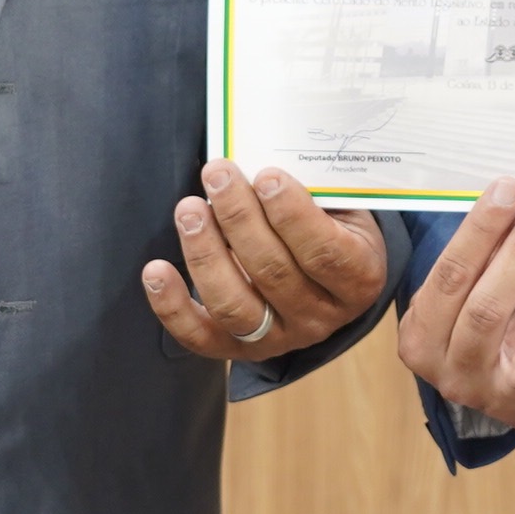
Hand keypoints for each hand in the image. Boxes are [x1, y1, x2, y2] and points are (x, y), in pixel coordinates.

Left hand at [140, 162, 385, 360]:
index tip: (266, 175)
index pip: (324, 252)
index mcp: (359, 279)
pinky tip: (155, 270)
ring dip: (206, 253)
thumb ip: (313, 191)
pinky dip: (172, 306)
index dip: (292, 214)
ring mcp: (279, 338)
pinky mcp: (239, 350)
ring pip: (234, 305)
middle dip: (239, 218)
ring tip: (189, 209)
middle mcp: (321, 317)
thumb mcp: (343, 207)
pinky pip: (201, 336)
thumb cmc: (333, 226)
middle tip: (217, 173)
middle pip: (273, 273)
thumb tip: (258, 163)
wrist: (330, 275)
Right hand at [393, 183, 514, 430]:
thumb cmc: (471, 316)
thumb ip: (480, 254)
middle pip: (485, 314)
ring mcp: (497, 401)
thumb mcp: (462, 287)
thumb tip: (510, 201)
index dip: (480, 230)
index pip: (450, 278)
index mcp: (421, 340)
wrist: (480, 380)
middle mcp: (455, 377)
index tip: (509, 189)